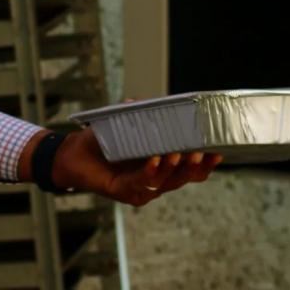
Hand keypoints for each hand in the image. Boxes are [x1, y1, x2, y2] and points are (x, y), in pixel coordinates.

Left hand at [24, 128, 220, 206]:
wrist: (70, 154)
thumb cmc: (99, 141)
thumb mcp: (122, 123)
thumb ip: (136, 111)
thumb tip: (142, 99)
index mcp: (159, 168)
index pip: (189, 171)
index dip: (205, 165)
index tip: (219, 152)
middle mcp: (153, 181)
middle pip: (182, 179)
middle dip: (195, 166)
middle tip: (203, 151)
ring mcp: (139, 188)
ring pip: (165, 182)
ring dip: (175, 168)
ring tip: (181, 152)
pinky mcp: (122, 191)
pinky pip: (140, 182)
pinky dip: (149, 171)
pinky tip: (155, 160)